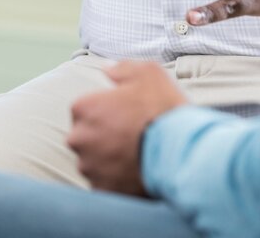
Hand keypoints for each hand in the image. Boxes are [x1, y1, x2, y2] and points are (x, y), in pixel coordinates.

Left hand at [67, 62, 186, 195]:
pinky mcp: (103, 190)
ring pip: (92, 162)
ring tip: (135, 156)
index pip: (84, 109)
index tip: (123, 116)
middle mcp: (78, 137)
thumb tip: (108, 71)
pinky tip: (135, 173)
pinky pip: (104, 184)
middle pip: (85, 136)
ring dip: (107, 160)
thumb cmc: (162, 109)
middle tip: (129, 137)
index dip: (105, 112)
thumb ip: (122, 69)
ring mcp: (89, 166)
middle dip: (102, 137)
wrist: (181, 152)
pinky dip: (116, 181)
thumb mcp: (148, 73)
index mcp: (83, 108)